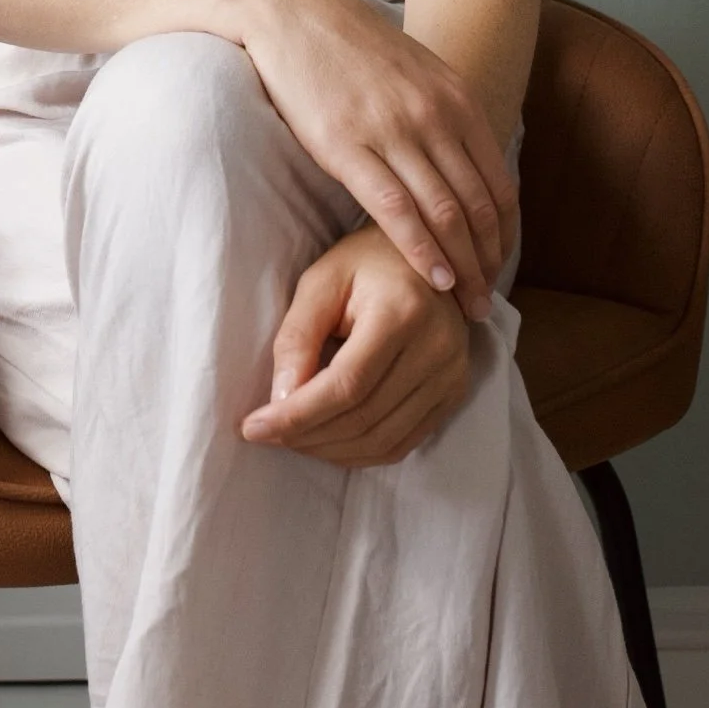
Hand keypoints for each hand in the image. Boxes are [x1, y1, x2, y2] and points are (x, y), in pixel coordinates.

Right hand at [236, 0, 514, 317]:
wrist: (293, 7)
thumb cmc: (349, 43)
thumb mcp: (415, 71)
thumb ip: (443, 114)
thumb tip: (459, 161)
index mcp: (457, 99)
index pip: (499, 183)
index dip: (505, 233)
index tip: (501, 266)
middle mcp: (434, 117)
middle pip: (478, 206)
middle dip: (489, 261)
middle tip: (488, 303)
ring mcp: (392, 131)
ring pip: (443, 213)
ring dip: (462, 266)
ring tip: (466, 304)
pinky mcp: (346, 146)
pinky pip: (395, 209)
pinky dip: (420, 250)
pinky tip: (432, 277)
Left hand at [238, 224, 474, 466]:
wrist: (431, 254)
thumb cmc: (366, 263)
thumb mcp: (320, 282)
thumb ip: (297, 337)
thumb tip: (280, 401)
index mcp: (403, 312)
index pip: (346, 385)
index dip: (297, 415)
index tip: (253, 428)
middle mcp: (437, 348)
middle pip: (362, 418)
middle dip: (305, 435)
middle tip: (266, 433)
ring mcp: (451, 375)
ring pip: (382, 440)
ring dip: (329, 450)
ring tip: (292, 438)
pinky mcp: (454, 392)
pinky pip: (402, 444)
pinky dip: (359, 453)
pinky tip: (328, 441)